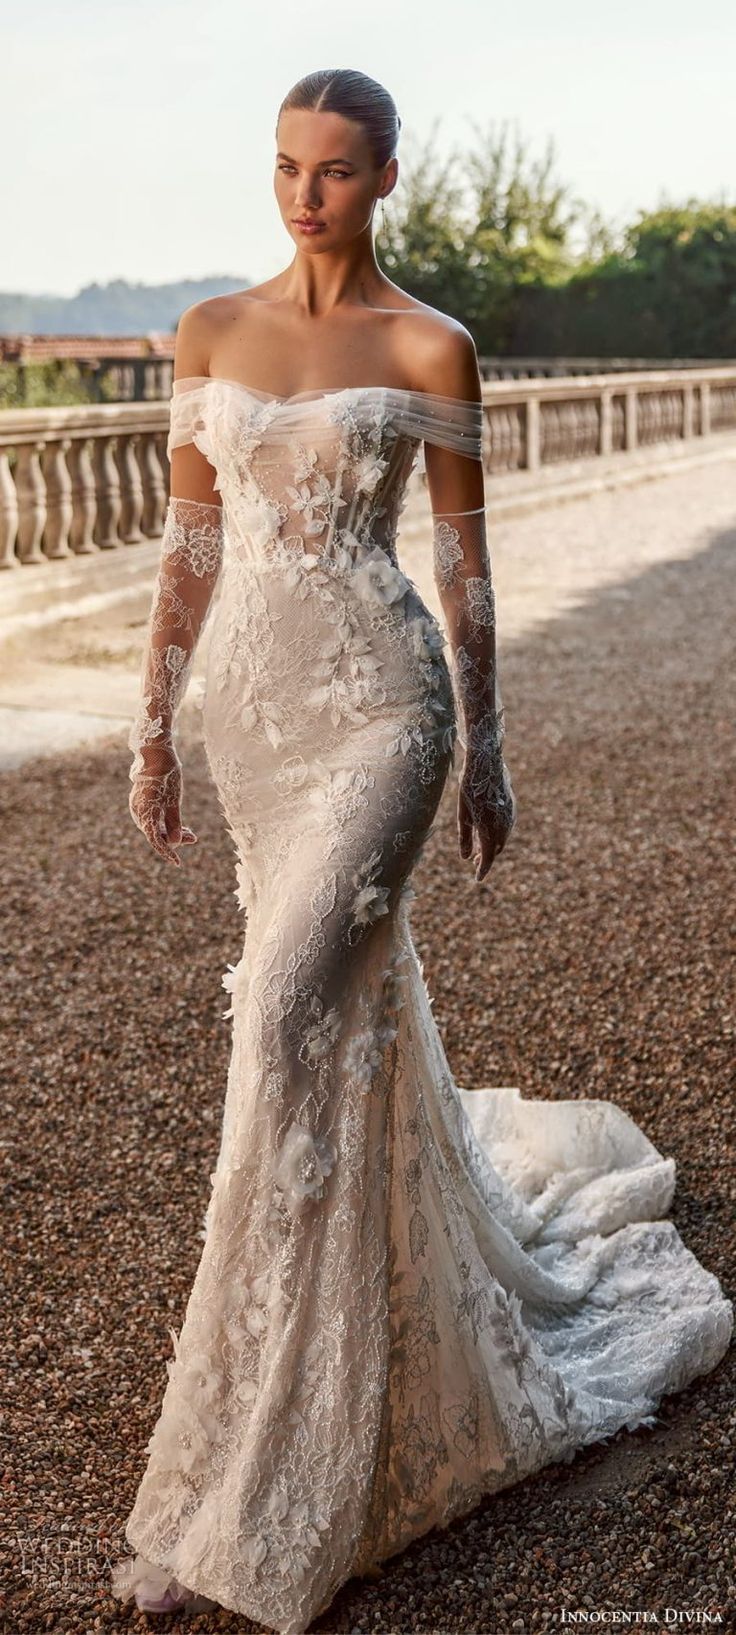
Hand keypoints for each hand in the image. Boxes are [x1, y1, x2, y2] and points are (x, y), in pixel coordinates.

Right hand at [129, 757, 196, 866]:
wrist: (155, 754)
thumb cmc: (167, 775)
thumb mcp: (175, 801)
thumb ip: (174, 823)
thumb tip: (174, 842)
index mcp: (145, 813)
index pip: (156, 840)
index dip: (167, 852)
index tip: (178, 863)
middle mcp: (138, 812)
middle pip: (155, 834)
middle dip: (174, 839)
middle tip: (194, 838)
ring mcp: (138, 807)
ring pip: (154, 827)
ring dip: (171, 832)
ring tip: (190, 832)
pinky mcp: (141, 802)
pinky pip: (152, 818)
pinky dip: (165, 823)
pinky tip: (179, 825)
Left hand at [458, 761, 515, 882]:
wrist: (486, 766)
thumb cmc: (469, 790)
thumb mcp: (463, 816)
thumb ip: (465, 839)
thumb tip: (465, 858)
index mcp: (490, 832)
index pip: (488, 858)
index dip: (483, 870)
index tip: (478, 879)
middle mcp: (504, 828)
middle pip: (496, 849)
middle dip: (486, 857)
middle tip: (475, 861)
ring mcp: (510, 817)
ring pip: (502, 838)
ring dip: (492, 845)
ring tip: (480, 847)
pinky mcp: (512, 808)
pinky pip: (506, 827)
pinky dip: (497, 833)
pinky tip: (488, 829)